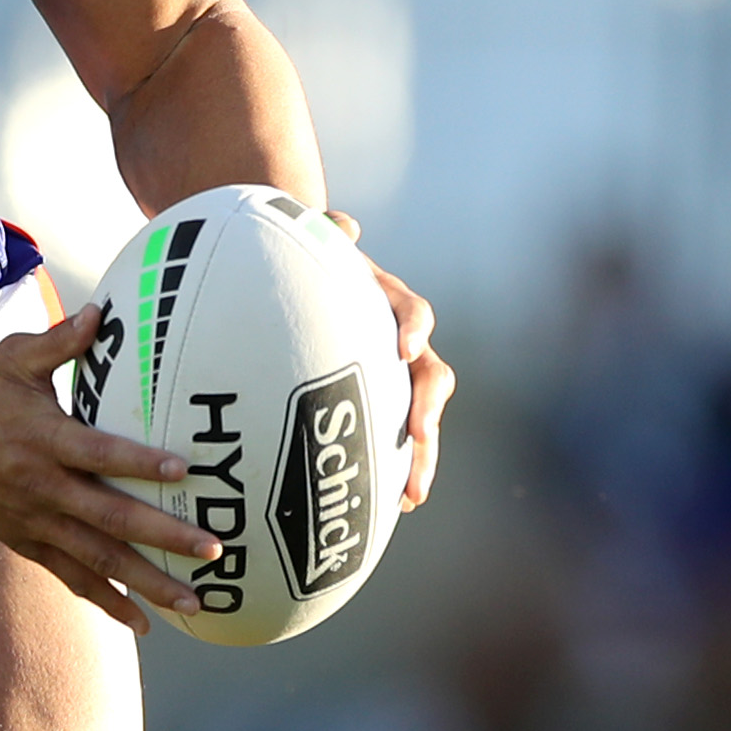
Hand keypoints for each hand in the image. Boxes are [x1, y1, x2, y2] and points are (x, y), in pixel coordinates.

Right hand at [0, 304, 221, 634]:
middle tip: (212, 550)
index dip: (141, 462)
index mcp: (42, 439)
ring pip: (98, 559)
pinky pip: (70, 575)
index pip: (99, 453)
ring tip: (191, 602)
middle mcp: (41, 487)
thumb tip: (102, 312)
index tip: (185, 471)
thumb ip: (60, 342)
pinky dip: (104, 599)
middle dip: (164, 537)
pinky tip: (139, 621)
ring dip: (146, 583)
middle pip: (111, 518)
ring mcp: (33, 521)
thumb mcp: (10, 359)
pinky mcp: (23, 540)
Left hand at [328, 212, 453, 509]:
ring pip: (422, 417)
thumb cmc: (301, 269)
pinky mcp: (382, 407)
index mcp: (385, 303)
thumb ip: (323, 233)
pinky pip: (399, 443)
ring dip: (423, 455)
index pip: (412, 311)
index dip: (413, 328)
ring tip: (413, 492)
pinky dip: (401, 470)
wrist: (300, 291)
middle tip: (418, 438)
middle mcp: (399, 343)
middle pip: (430, 377)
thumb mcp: (307, 247)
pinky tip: (396, 506)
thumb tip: (345, 224)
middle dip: (428, 410)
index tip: (405, 348)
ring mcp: (394, 379)